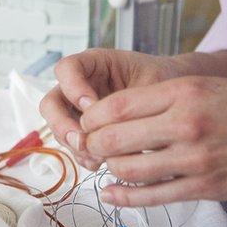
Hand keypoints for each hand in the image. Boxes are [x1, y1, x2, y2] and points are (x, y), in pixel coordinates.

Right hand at [40, 49, 181, 166]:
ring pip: (58, 128)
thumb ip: (128, 103)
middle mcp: (79, 87)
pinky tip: (101, 162)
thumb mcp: (149, 84)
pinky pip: (72, 145)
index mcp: (94, 64)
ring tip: (98, 157)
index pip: (66, 69)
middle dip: (63, 125)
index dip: (73, 88)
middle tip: (83, 141)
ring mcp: (77, 111)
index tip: (92, 106)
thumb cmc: (162, 81)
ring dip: (73, 145)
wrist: (175, 97)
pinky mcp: (84, 131)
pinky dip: (82, 156)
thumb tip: (108, 130)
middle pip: (51, 103)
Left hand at [79, 76, 226, 206]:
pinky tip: (111, 193)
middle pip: (114, 138)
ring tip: (108, 165)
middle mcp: (187, 123)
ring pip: (128, 169)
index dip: (91, 118)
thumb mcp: (205, 86)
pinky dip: (123, 197)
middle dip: (94, 145)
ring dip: (110, 169)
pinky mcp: (202, 187)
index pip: (115, 106)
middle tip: (92, 147)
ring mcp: (195, 158)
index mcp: (184, 92)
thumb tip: (111, 112)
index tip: (87, 123)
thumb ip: (161, 97)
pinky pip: (150, 196)